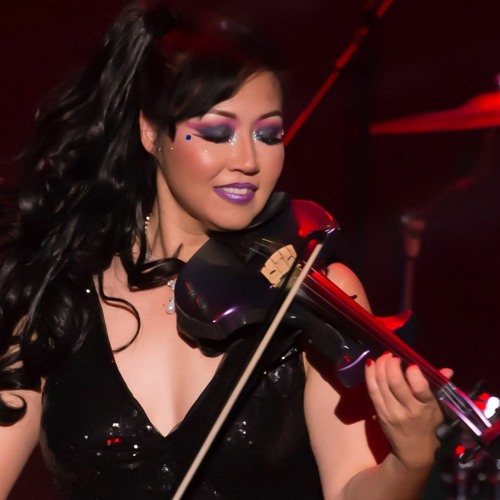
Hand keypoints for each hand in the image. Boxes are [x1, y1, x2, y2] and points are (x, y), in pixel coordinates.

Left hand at [365, 352, 451, 469]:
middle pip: (395, 383)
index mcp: (426, 407)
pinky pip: (372, 390)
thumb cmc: (428, 426)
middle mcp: (408, 410)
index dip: (414, 373)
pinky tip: (371, 364)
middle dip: (391, 365)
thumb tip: (447, 370)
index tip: (412, 364)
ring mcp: (391, 412)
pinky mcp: (379, 413)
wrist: (413, 452)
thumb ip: (440, 387)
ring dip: (379, 366)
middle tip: (392, 355)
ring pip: (381, 384)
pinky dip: (369, 375)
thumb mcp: (439, 409)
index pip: (420, 388)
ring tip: (382, 357)